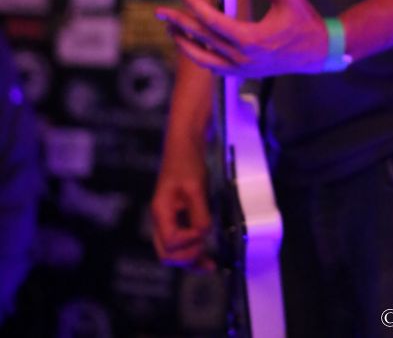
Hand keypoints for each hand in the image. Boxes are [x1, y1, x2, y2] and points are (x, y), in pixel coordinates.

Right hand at [151, 155, 214, 270]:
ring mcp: (168, 221)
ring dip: (191, 260)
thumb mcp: (195, 186)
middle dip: (187, 257)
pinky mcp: (178, 220)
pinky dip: (194, 253)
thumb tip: (203, 234)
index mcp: (161, 211)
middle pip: (167, 254)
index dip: (187, 242)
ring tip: (210, 266)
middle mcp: (161, 220)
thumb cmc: (187, 163)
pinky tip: (207, 261)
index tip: (202, 232)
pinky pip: (182, 244)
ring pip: (174, 253)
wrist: (184, 147)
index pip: (170, 241)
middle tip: (206, 250)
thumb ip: (199, 213)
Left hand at [155, 0, 328, 77]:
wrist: (319, 52)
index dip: (195, 5)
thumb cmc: (305, 21)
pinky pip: (214, 67)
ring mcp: (243, 68)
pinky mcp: (245, 73)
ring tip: (171, 30)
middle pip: (202, 40)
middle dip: (179, 24)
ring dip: (184, 44)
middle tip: (160, 12)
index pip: (213, 21)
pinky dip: (200, 56)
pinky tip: (191, 45)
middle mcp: (243, 57)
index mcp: (252, 39)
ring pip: (203, 59)